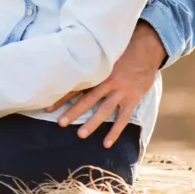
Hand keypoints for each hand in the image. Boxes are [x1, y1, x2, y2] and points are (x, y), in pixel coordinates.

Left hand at [46, 21, 165, 146]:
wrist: (146, 49)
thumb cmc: (121, 50)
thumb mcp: (102, 53)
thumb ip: (87, 61)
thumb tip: (66, 62)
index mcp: (97, 70)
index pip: (76, 85)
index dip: (62, 96)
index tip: (48, 106)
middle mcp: (107, 82)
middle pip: (87, 99)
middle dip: (73, 112)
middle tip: (60, 123)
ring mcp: (121, 91)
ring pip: (104, 110)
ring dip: (92, 123)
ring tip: (80, 135)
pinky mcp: (133, 99)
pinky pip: (123, 118)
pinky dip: (115, 131)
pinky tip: (107, 143)